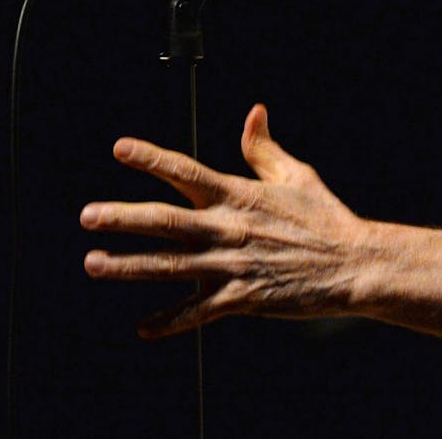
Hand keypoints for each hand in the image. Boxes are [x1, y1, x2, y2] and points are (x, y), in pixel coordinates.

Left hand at [81, 104, 365, 337]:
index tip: (119, 148)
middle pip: (164, 221)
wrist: (353, 264)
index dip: (151, 158)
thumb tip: (253, 113)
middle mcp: (227, 228)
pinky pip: (196, 312)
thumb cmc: (325, 217)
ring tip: (94, 263)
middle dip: (122, 218)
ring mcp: (231, 265)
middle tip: (87, 216)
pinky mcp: (241, 298)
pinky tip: (144, 327)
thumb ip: (263, 148)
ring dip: (127, 266)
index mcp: (237, 194)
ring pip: (168, 266)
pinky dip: (169, 320)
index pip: (185, 171)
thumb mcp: (295, 175)